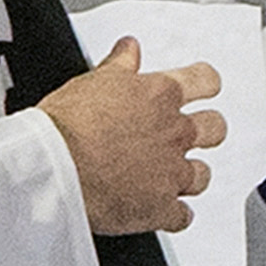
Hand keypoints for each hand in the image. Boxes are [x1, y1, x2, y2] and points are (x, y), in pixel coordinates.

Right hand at [35, 36, 225, 232]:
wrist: (49, 169)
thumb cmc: (64, 125)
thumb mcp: (91, 82)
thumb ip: (119, 65)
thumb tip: (130, 48)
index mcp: (160, 96)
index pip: (206, 81)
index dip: (205, 86)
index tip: (201, 90)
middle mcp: (174, 133)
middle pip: (216, 128)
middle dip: (205, 132)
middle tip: (184, 136)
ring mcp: (171, 172)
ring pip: (203, 175)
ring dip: (188, 176)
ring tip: (165, 177)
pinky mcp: (160, 208)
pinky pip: (182, 217)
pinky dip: (172, 216)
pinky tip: (158, 211)